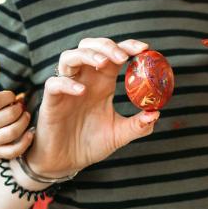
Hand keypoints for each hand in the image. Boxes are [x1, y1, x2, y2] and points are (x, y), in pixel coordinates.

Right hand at [0, 60, 33, 158]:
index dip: (8, 96)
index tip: (12, 96)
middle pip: (7, 116)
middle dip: (19, 109)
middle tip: (21, 105)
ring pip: (12, 133)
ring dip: (24, 123)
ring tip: (25, 116)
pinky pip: (13, 152)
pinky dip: (24, 143)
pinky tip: (31, 133)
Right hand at [23, 38, 159, 176]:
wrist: (66, 162)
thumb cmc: (90, 144)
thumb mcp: (119, 135)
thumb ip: (138, 125)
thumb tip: (155, 113)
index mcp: (102, 83)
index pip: (113, 55)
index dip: (127, 46)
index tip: (145, 48)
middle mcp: (84, 80)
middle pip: (90, 46)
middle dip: (107, 46)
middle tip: (123, 57)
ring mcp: (66, 88)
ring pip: (69, 56)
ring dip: (87, 54)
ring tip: (103, 63)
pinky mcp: (52, 100)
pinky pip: (55, 83)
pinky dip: (68, 83)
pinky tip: (81, 91)